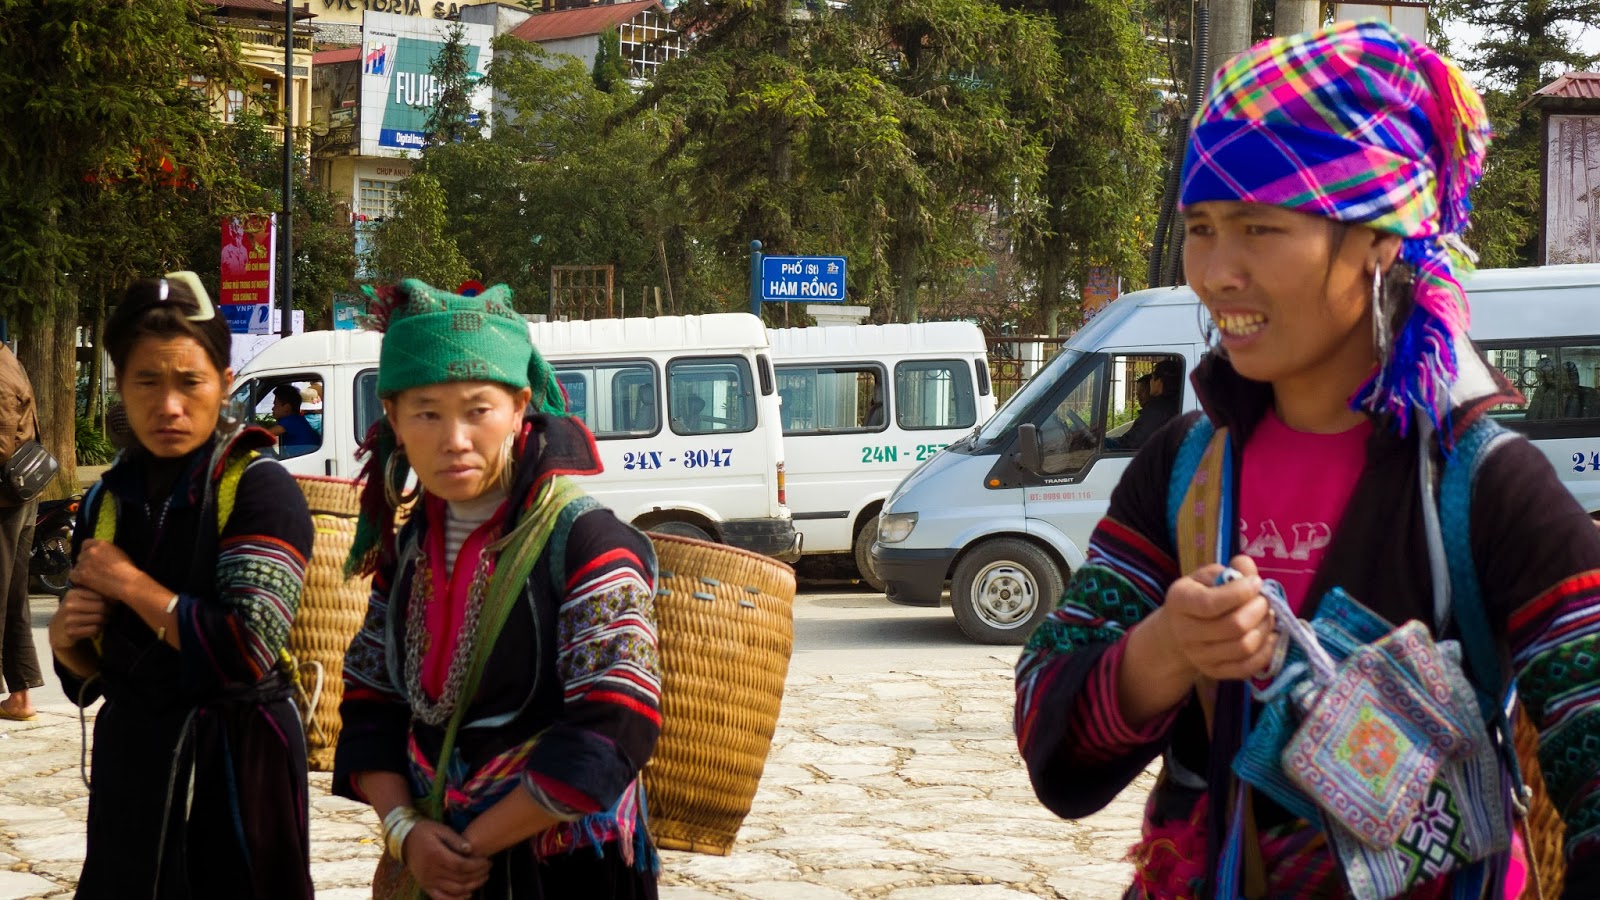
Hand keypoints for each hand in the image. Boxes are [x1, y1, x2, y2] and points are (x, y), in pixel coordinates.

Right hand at [50, 587, 112, 648]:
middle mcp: (70, 605)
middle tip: (107, 614)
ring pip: (100, 618)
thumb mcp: (81, 598)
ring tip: (101, 620)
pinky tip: (94, 627)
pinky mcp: (71, 632)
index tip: (111, 603)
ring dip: (104, 621)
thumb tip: (118, 593)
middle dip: (108, 611)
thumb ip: (96, 593)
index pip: (101, 594)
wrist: (58, 629)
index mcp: (74, 593)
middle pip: (102, 607)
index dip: (110, 600)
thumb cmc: (75, 611)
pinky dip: (99, 629)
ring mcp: (69, 619)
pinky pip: (95, 629)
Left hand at [70, 539, 138, 599]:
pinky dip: (77, 579)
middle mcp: (90, 551)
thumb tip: (102, 555)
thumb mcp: (119, 553)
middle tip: (92, 569)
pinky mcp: (81, 575)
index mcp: (101, 544)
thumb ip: (107, 551)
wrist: (127, 582)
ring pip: (76, 566)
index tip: (91, 557)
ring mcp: (84, 563)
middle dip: (85, 561)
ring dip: (82, 571)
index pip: (86, 543)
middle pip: (81, 555)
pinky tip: (85, 582)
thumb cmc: (128, 569)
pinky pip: (72, 575)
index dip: (87, 550)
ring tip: (91, 578)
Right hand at [404, 820, 490, 899]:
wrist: (404, 840)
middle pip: (460, 879)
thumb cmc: (425, 832)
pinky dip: (456, 899)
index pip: (461, 866)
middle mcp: (431, 871)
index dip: (477, 866)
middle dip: (478, 875)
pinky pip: (441, 898)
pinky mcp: (425, 886)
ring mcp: (427, 881)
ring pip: (454, 890)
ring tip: (483, 878)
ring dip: (472, 886)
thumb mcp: (440, 829)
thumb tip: (470, 850)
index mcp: (436, 855)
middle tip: (489, 869)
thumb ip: (456, 840)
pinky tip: (468, 894)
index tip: (487, 861)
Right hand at [1154, 555, 1276, 681]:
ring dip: (1265, 628)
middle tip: (1265, 600)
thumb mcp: (1206, 577)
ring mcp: (1200, 656)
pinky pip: (1248, 667)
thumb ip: (1230, 570)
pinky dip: (1266, 650)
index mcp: (1180, 602)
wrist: (1178, 632)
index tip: (1256, 582)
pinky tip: (1267, 635)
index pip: (1212, 603)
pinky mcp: (1215, 672)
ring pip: (1245, 646)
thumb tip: (1248, 569)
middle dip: (1259, 610)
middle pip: (1234, 626)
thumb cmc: (1198, 597)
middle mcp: (1186, 633)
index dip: (1241, 592)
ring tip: (1267, 616)